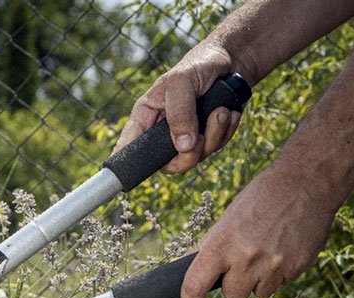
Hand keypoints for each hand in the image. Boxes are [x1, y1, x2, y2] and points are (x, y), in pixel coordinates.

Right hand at [114, 43, 242, 173]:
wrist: (232, 61)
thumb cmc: (198, 66)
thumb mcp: (181, 83)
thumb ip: (180, 114)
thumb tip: (183, 147)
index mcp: (146, 118)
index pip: (129, 146)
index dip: (125, 163)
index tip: (122, 180)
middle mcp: (162, 132)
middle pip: (167, 164)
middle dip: (189, 155)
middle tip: (201, 137)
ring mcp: (185, 137)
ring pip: (195, 157)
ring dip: (214, 137)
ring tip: (222, 112)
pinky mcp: (207, 137)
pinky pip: (215, 148)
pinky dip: (226, 132)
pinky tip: (229, 113)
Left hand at [180, 164, 336, 297]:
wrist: (306, 182)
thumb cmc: (260, 199)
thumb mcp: (227, 219)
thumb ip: (211, 247)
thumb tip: (189, 271)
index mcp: (222, 243)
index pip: (195, 284)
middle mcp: (247, 257)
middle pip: (232, 296)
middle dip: (235, 285)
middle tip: (242, 263)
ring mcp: (275, 264)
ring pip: (258, 293)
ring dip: (259, 279)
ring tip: (266, 251)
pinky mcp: (298, 266)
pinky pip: (282, 283)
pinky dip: (280, 272)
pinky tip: (284, 247)